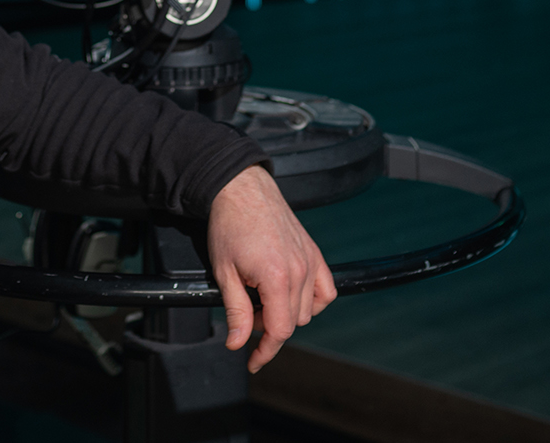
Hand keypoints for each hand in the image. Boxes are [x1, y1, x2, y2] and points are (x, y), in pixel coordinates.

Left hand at [206, 164, 336, 371]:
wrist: (242, 189)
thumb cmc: (229, 226)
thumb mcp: (224, 273)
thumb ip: (235, 311)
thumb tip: (237, 343)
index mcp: (276, 277)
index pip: (280, 330)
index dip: (265, 350)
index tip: (252, 359)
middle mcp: (300, 270)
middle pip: (293, 322)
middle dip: (268, 329)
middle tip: (246, 316)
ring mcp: (311, 261)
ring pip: (308, 310)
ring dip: (287, 314)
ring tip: (263, 302)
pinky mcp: (315, 252)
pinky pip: (325, 290)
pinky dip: (313, 300)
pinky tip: (293, 296)